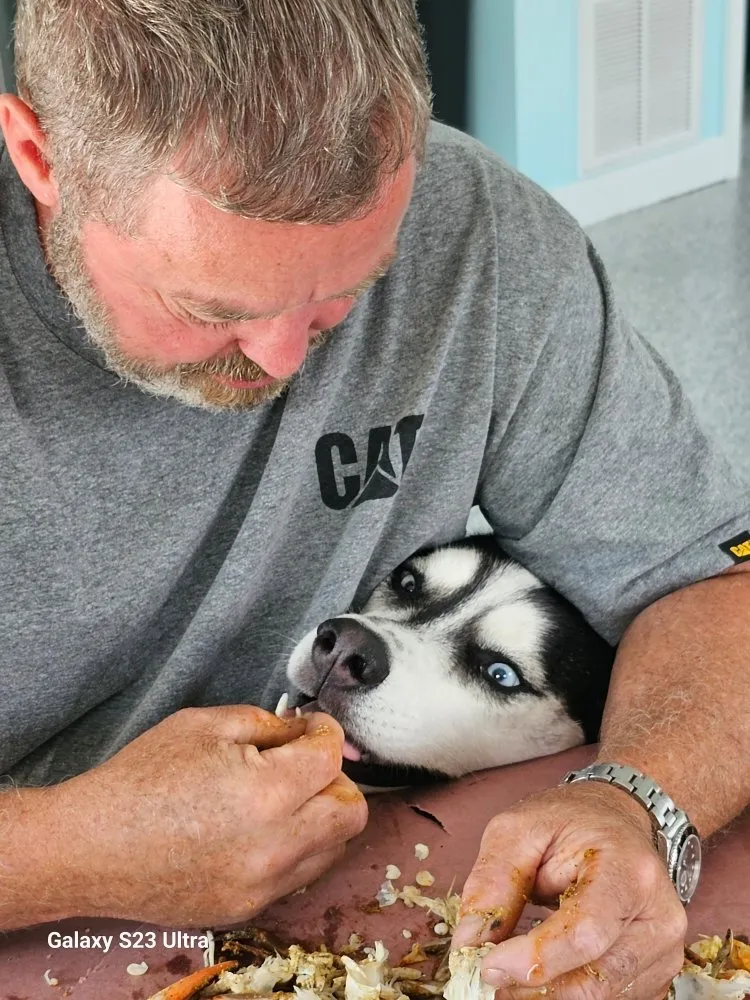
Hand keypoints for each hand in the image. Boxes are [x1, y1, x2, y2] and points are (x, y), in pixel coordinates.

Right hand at [44, 706, 367, 926]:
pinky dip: (296, 849)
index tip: (311, 727)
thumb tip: (305, 732)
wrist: (88, 848)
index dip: (325, 732)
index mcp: (267, 793)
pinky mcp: (247, 909)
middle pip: (351, 813)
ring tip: (283, 796)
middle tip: (304, 763)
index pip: (331, 759)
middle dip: (336, 779)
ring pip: (333, 849)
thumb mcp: (205, 725)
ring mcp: (263, 885)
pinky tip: (260, 828)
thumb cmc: (140, 779)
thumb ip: (269, 724)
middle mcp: (275, 847)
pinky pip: (299, 876)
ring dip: (322, 817)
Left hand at [452, 782, 686, 999]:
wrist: (616, 820)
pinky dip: (566, 993)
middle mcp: (658, 917)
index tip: (488, 966)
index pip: (585, 932)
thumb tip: (468, 942)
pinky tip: (542, 971)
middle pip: (594, 978)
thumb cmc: (570, 822)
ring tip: (511, 968)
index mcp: (630, 871)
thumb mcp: (518, 829)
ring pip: (600, 997)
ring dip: (546, 994)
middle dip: (533, 987)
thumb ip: (493, 881)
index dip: (535, 959)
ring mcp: (664, 950)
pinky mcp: (655, 973)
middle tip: (488, 974)